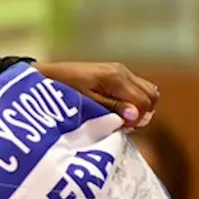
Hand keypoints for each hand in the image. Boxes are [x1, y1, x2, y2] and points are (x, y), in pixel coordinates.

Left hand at [33, 61, 157, 128]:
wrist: (48, 76)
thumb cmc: (64, 90)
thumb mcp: (87, 103)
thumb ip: (113, 108)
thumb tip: (136, 116)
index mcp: (117, 78)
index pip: (144, 102)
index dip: (138, 119)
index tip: (123, 128)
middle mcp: (123, 72)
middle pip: (151, 95)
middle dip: (143, 113)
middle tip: (124, 124)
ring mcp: (121, 71)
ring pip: (147, 91)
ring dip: (140, 107)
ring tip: (121, 117)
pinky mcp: (116, 73)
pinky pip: (137, 88)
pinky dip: (134, 100)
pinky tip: (119, 109)